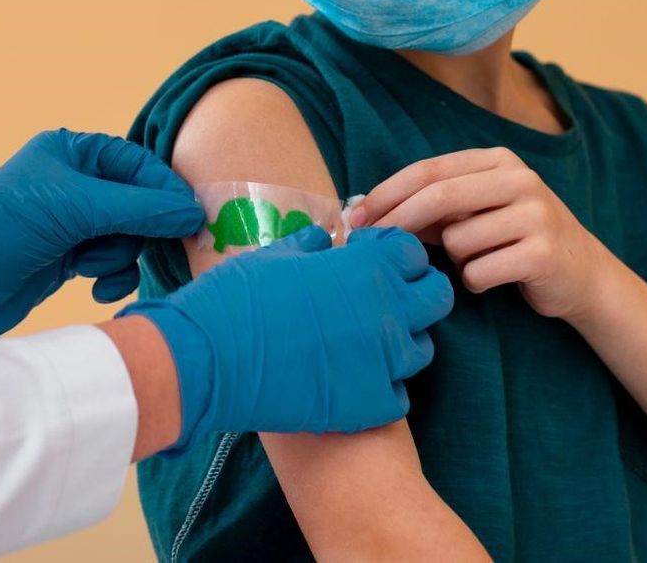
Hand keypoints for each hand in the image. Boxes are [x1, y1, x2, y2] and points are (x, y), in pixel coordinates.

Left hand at [0, 129, 203, 354]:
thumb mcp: (72, 208)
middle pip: (138, 203)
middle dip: (140, 230)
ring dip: (118, 256)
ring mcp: (69, 223)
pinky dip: (109, 277)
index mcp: (71, 153)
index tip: (191, 219)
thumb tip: (192, 212)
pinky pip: (110, 264)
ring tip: (92, 266)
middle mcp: (72, 184)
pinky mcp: (65, 260)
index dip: (164, 191)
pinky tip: (94, 287)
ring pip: (127, 237)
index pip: (137, 164)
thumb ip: (138, 209)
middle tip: (150, 250)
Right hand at [121, 225, 451, 448]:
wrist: (210, 359)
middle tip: (383, 300)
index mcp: (367, 266)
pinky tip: (349, 381)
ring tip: (362, 345)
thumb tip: (326, 241)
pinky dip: (379, 389)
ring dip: (398, 343)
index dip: (393, 255)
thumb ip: (313, 244)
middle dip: (416, 294)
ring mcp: (384, 362)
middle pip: (437, 298)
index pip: (413, 253)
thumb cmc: (237, 297)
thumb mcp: (275, 254)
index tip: (370, 262)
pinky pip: (396, 396)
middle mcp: (387, 311)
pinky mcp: (370, 405)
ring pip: (419, 350)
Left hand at [351, 147, 609, 320]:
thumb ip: (433, 205)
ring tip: (478, 261)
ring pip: (458, 241)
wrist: (581, 273)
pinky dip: (475, 282)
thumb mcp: (477, 211)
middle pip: (439, 197)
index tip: (355, 215)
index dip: (387, 192)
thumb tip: (368, 211)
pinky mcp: (542, 253)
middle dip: (398, 221)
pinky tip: (494, 278)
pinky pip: (479, 272)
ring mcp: (535, 215)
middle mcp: (520, 180)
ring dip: (454, 260)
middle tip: (370, 243)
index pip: (429, 170)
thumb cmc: (513, 238)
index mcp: (499, 160)